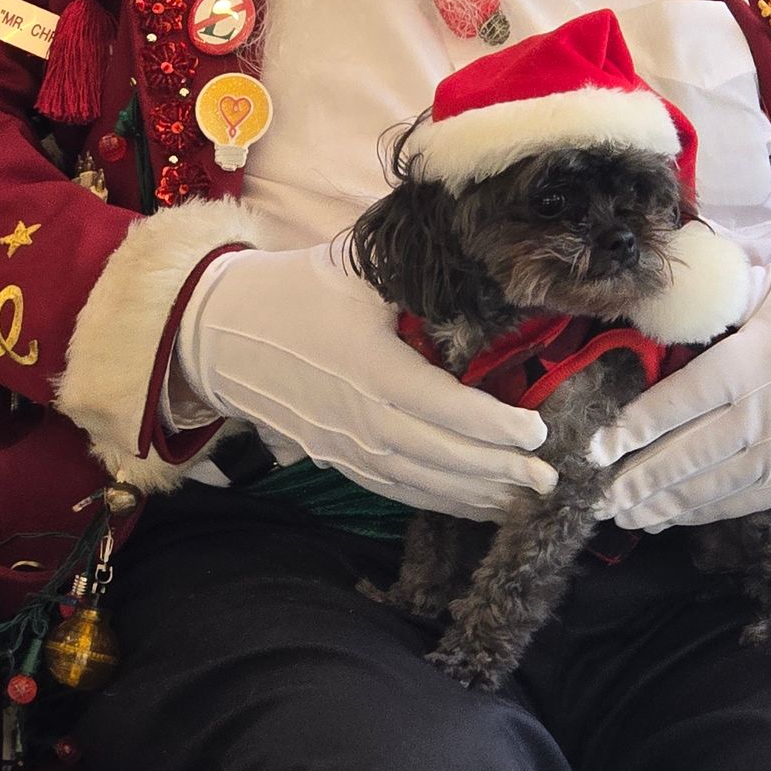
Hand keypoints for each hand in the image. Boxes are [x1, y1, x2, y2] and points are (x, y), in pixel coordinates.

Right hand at [175, 241, 555, 518]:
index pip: (446, 408)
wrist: (220, 334)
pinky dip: (441, 501)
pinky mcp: (338, 461)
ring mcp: (348, 447)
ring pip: (425, 482)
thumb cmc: (295, 291)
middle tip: (550, 479)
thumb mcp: (356, 267)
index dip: (495, 427)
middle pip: (443, 457)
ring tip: (524, 501)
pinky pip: (399, 490)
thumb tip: (486, 266)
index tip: (538, 430)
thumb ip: (417, 276)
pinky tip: (476, 505)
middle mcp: (362, 418)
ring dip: (478, 496)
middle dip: (501, 473)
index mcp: (371, 367)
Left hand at [588, 256, 770, 531]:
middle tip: (596, 499)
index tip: (597, 450)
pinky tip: (679, 515)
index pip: (682, 401)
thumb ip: (718, 298)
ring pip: (719, 485)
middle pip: (693, 454)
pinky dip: (712, 510)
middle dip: (640, 481)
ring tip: (627, 515)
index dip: (635, 429)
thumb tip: (657, 303)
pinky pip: (754, 498)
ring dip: (668, 505)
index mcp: (759, 355)